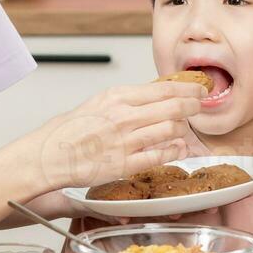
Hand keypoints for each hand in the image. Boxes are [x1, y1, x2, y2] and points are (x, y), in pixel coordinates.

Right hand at [19, 81, 201, 192]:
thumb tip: (157, 94)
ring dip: (184, 128)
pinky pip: (159, 155)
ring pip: (170, 130)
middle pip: (173, 106)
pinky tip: (179, 147)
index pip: (164, 88)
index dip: (187, 88)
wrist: (50, 154)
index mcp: (117, 96)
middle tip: (201, 105)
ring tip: (187, 127)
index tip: (199, 88)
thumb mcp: (100, 102)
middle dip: (193, 105)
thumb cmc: (72, 129)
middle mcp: (123, 116)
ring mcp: (125, 141)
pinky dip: (174, 150)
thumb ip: (128, 99)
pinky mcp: (125, 164)